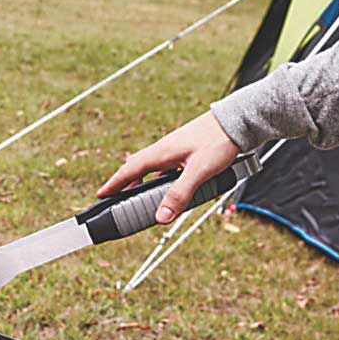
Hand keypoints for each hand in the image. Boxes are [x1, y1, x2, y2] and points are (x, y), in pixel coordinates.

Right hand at [100, 111, 238, 223]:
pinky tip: (172, 187)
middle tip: (119, 199)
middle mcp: (163, 150)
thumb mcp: (199, 172)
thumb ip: (179, 195)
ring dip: (145, 182)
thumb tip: (160, 217)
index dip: (113, 184)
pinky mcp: (187, 151)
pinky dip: (162, 179)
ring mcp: (175, 150)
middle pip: (137, 169)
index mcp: (160, 153)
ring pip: (152, 168)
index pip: (128, 171)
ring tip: (144, 198)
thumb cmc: (219, 142)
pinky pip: (167, 168)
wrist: (237, 122)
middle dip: (126, 185)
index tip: (100, 195)